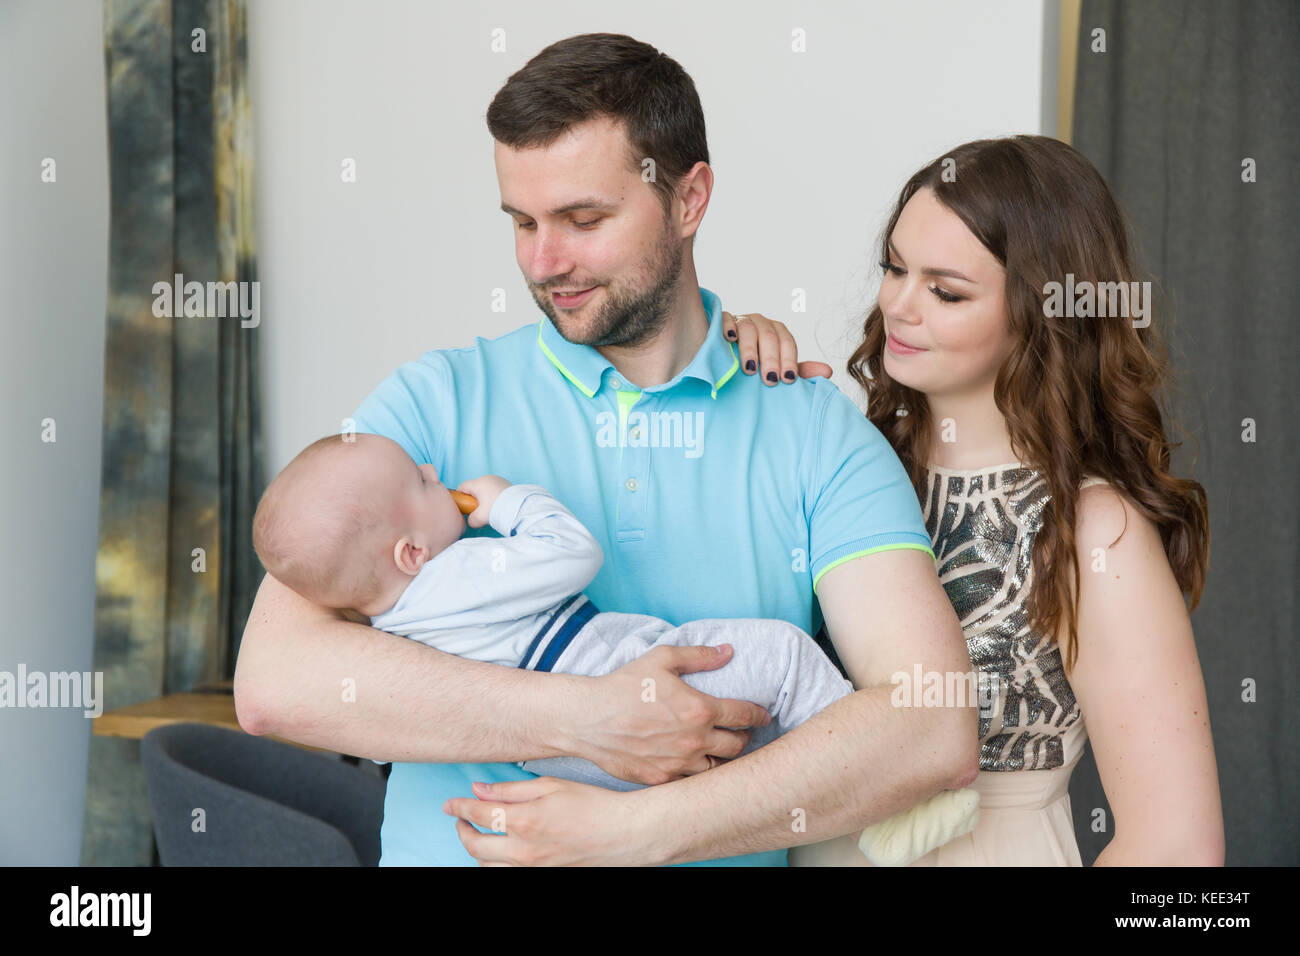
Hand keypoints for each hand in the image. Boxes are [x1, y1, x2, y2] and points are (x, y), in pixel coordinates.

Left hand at [443, 776, 654, 865]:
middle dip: (461, 830)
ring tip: (478, 834)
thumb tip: (479, 788)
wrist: (624, 834)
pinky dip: (494, 863)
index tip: (450, 804)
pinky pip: (506, 874)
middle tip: (460, 818)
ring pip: (487, 865)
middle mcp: (524, 850)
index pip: (478, 814)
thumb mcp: (551, 786)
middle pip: (475, 845)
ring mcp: (533, 868)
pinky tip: (499, 851)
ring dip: (475, 849)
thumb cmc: (593, 805)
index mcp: (525, 821)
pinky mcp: (543, 876)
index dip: (459, 807)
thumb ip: (511, 789)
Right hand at [456, 474, 510, 528]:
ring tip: (490, 509)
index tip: (463, 506)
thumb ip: (471, 520)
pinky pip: (495, 488)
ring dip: (485, 498)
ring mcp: (498, 479)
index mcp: (478, 483)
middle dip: (474, 499)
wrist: (519, 506)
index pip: (462, 487)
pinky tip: (499, 505)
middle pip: (474, 488)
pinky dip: (494, 496)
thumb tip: (472, 520)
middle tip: (478, 510)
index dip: (460, 497)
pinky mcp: (506, 483)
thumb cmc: (498, 509)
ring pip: (485, 488)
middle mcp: (487, 478)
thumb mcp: (480, 518)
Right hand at [569, 644, 771, 785]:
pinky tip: (694, 764)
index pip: (744, 715)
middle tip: (742, 733)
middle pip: (737, 746)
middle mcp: (694, 741)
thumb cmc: (623, 685)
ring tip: (721, 750)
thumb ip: (699, 655)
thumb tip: (728, 651)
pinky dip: (697, 773)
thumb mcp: (662, 659)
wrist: (587, 718)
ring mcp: (678, 764)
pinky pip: (690, 782)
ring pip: (717, 768)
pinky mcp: (661, 780)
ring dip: (723, 758)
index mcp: (699, 709)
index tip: (763, 715)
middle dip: (744, 738)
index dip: (758, 715)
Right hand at [721, 311, 832, 383]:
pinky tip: (729, 339)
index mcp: (778, 333)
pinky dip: (729, 328)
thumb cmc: (756, 367)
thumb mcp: (777, 370)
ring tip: (749, 369)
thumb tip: (827, 372)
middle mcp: (762, 324)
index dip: (789, 361)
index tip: (787, 380)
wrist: (726, 361)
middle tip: (770, 380)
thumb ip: (799, 371)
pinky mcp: (723, 320)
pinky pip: (726, 319)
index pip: (788, 343)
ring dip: (750, 349)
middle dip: (771, 359)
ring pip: (749, 329)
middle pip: (770, 336)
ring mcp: (742, 321)